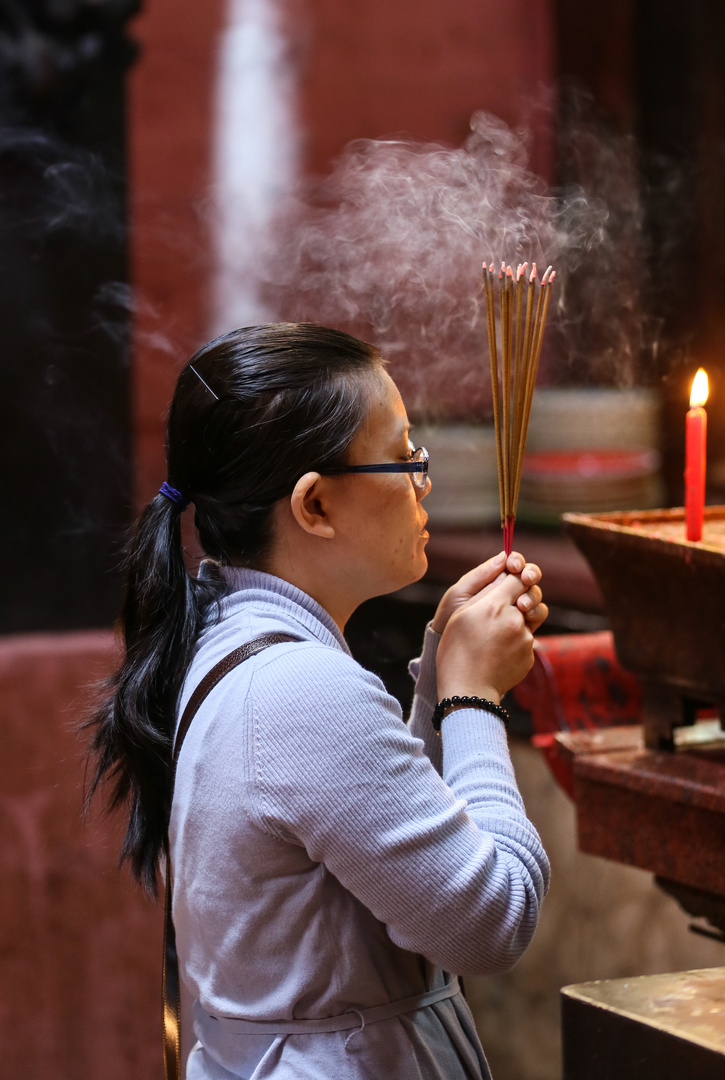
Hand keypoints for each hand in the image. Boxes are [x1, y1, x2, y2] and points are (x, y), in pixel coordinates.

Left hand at [431, 551, 546, 634]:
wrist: (451, 650)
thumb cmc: (449, 619)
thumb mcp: (459, 595)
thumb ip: (480, 575)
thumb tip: (503, 556)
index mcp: (491, 580)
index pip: (512, 564)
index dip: (517, 561)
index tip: (514, 566)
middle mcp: (507, 593)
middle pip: (528, 577)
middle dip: (531, 574)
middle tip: (526, 579)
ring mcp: (517, 610)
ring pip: (534, 595)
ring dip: (533, 595)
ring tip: (522, 604)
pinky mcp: (523, 626)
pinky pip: (537, 615)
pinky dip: (537, 612)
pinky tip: (527, 616)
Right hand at [435, 567, 542, 703]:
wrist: (468, 690)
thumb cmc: (455, 651)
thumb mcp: (461, 614)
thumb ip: (484, 590)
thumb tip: (505, 572)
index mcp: (494, 606)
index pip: (518, 578)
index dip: (516, 575)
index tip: (511, 578)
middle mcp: (514, 620)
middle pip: (531, 595)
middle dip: (522, 596)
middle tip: (510, 604)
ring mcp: (525, 639)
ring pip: (530, 618)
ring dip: (520, 619)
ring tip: (498, 633)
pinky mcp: (529, 655)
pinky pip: (527, 640)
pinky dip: (516, 642)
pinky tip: (498, 652)